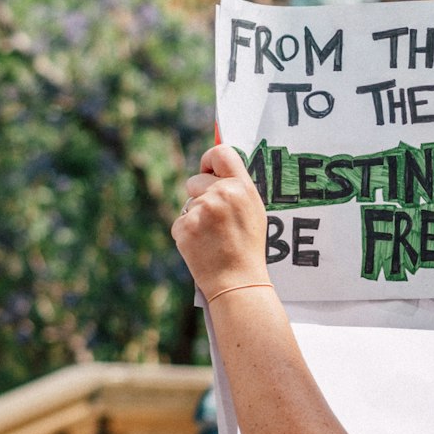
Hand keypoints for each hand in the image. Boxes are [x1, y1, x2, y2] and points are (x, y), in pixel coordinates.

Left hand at [172, 145, 269, 299]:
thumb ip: (236, 188)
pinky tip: (203, 247)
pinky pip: (180, 222)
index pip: (221, 152)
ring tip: (213, 237)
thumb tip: (215, 170)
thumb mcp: (253, 212)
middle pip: (195, 180)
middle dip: (200, 195)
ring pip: (188, 204)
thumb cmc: (248, 248)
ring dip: (195, 217)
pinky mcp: (185, 227)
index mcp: (242, 187)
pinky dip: (188, 234)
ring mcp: (201, 210)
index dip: (209, 159)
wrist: (238, 281)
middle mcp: (221, 194)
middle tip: (215, 219)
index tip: (207, 170)